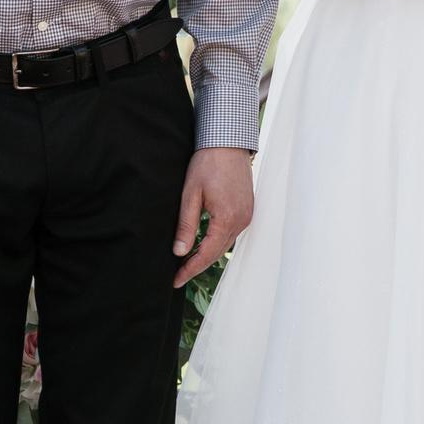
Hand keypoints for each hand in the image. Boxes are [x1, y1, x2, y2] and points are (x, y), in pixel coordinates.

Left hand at [174, 146, 255, 287]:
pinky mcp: (247, 209)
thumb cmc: (208, 164)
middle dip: (198, 266)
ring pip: (226, 245)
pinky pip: (232, 233)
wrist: (228, 143)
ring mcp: (247, 215)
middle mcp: (241, 220)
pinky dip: (218, 242)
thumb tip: (180, 252)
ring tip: (189, 263)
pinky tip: (205, 244)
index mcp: (227, 218)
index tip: (176, 280)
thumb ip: (186, 225)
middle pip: (218, 253)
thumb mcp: (190, 195)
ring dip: (208, 255)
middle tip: (179, 275)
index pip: (207, 254)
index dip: (190, 269)